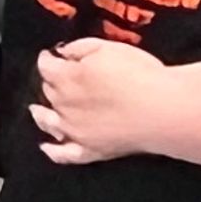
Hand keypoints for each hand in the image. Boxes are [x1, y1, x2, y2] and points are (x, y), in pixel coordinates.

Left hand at [29, 38, 174, 166]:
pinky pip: (65, 154)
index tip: (49, 55)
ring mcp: (76, 130)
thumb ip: (79, 48)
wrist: (164, 110)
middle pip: (49, 92)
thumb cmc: (139, 75)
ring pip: (49, 122)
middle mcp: (64, 105)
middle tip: (56, 77)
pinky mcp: (91, 150)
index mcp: (66, 78)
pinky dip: (52, 150)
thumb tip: (63, 52)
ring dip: (40, 114)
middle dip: (50, 82)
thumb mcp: (107, 48)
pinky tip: (46, 147)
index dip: (47, 59)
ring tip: (36, 110)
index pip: (46, 66)